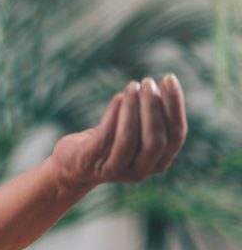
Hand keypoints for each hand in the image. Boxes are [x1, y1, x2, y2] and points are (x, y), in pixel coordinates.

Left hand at [50, 74, 186, 190]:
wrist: (72, 164)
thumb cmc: (109, 141)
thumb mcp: (135, 132)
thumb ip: (151, 117)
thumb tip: (167, 83)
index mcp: (158, 162)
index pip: (176, 136)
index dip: (175, 107)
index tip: (169, 78)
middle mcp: (141, 171)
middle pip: (156, 140)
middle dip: (154, 108)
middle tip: (148, 82)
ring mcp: (116, 170)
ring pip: (130, 139)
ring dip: (133, 109)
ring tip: (132, 85)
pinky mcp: (91, 163)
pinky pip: (106, 137)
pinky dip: (114, 114)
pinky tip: (118, 96)